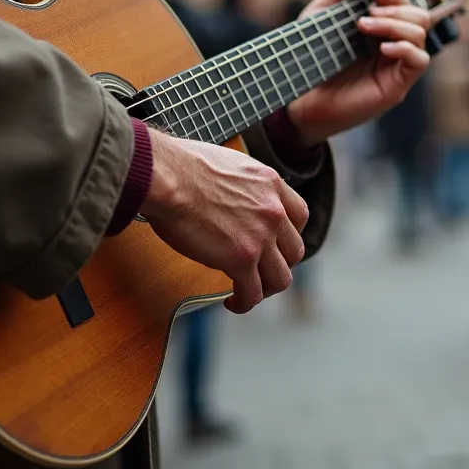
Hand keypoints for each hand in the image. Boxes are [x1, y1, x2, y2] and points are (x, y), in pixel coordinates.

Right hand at [139, 130, 307, 313]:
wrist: (168, 177)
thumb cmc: (181, 167)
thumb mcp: (229, 165)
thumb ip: (241, 186)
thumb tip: (227, 197)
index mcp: (271, 184)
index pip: (299, 215)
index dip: (288, 235)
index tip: (275, 244)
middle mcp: (274, 211)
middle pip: (295, 251)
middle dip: (278, 264)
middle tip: (258, 270)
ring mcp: (261, 237)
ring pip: (281, 278)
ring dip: (265, 288)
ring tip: (247, 291)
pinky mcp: (241, 259)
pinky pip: (253, 293)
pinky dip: (244, 303)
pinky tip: (232, 302)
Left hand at [285, 0, 432, 146]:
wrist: (298, 95)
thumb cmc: (310, 55)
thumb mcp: (322, 11)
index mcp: (379, 27)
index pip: (405, 2)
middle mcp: (392, 44)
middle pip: (420, 15)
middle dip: (397, 6)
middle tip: (368, 11)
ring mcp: (395, 65)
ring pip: (421, 34)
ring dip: (395, 24)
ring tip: (364, 26)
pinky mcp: (396, 85)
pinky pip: (420, 60)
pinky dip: (405, 48)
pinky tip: (382, 47)